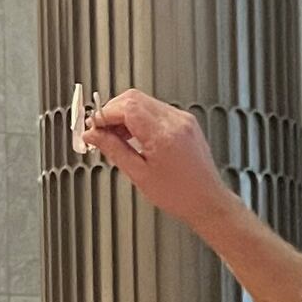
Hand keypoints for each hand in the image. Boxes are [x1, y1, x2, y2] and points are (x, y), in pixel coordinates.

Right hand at [82, 88, 230, 228]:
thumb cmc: (182, 195)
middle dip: (112, 112)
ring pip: (143, 102)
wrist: (209, 202)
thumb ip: (113, 149)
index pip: (125, 107)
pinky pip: (156, 110)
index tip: (93, 127)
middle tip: (101, 132)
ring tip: (116, 137)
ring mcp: (183, 120)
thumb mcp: (139, 174)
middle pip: (133, 98)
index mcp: (164, 134)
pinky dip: (140, 118)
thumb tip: (92, 135)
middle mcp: (176, 122)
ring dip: (125, 114)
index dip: (104, 114)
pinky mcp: (186, 123)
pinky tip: (134, 136)